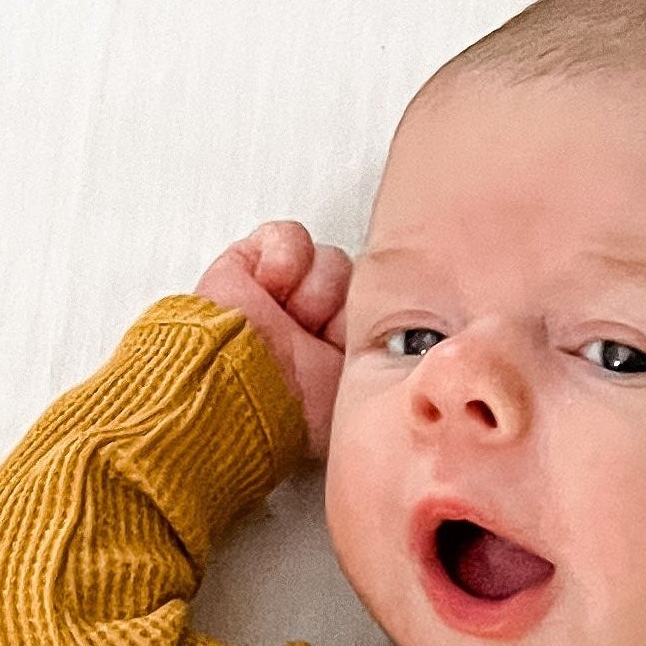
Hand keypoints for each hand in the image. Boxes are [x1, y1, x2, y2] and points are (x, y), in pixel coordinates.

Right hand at [194, 220, 354, 459]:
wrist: (228, 390)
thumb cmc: (281, 409)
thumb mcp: (348, 400)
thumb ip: (378, 372)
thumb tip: (417, 360)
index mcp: (337, 359)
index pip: (375, 314)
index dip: (375, 315)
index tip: (360, 336)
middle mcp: (312, 326)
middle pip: (355, 282)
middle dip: (340, 303)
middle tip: (317, 328)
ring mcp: (280, 295)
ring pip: (328, 259)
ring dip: (314, 288)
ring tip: (290, 315)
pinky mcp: (249, 266)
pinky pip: (289, 236)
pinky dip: (282, 257)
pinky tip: (270, 287)